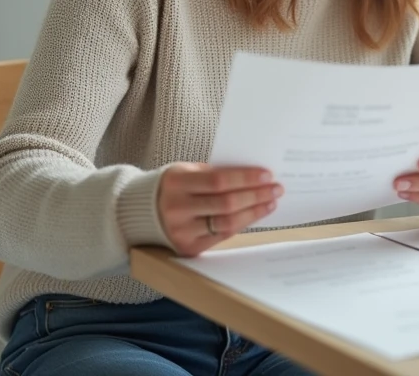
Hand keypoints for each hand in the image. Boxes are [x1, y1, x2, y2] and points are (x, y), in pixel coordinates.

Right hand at [157, 164, 282, 255]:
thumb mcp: (185, 171)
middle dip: (256, 196)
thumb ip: (213, 172)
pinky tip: (254, 215)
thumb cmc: (172, 186)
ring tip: (270, 202)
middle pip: (226, 203)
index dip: (245, 179)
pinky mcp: (188, 248)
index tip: (267, 175)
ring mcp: (182, 231)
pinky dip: (241, 224)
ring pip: (227, 223)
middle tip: (276, 189)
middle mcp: (177, 208)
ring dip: (253, 212)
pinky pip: (221, 236)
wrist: (142, 212)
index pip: (219, 180)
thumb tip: (252, 175)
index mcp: (176, 182)